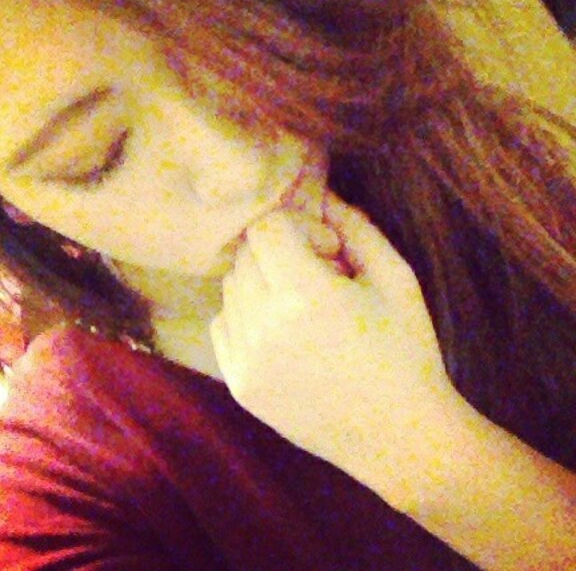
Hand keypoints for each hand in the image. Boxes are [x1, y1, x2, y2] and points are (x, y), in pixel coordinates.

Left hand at [210, 191, 458, 483]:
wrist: (400, 436)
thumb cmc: (407, 351)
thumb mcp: (396, 278)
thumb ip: (356, 227)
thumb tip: (322, 193)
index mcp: (303, 295)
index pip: (267, 227)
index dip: (300, 228)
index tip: (331, 253)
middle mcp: (262, 325)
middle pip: (246, 255)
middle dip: (281, 252)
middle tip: (320, 278)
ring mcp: (245, 359)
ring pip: (232, 288)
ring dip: (262, 282)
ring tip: (302, 308)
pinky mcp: (239, 385)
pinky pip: (223, 324)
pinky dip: (246, 316)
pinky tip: (282, 333)